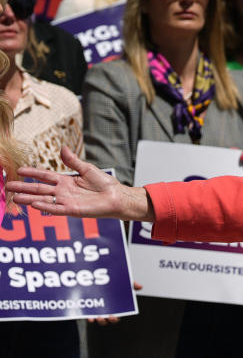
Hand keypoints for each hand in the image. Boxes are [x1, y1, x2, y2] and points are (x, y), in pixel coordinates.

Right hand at [6, 146, 153, 220]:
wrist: (117, 196)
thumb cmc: (105, 184)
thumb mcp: (88, 169)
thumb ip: (73, 161)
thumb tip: (63, 147)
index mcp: (66, 181)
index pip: (45, 176)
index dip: (32, 173)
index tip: (19, 170)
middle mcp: (63, 192)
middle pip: (39, 189)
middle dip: (23, 187)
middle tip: (8, 186)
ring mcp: (66, 201)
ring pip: (44, 199)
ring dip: (29, 198)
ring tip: (14, 197)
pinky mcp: (73, 210)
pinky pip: (56, 209)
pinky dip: (45, 207)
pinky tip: (34, 204)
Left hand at [86, 281, 141, 324]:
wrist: (99, 279)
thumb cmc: (114, 284)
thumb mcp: (124, 283)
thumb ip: (132, 284)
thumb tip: (140, 286)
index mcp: (116, 308)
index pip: (116, 317)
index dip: (114, 319)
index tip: (113, 316)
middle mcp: (107, 311)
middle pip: (106, 321)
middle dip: (105, 321)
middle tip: (104, 317)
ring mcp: (98, 311)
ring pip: (98, 320)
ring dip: (98, 320)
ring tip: (97, 317)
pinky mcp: (90, 309)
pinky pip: (89, 316)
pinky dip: (89, 318)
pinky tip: (89, 317)